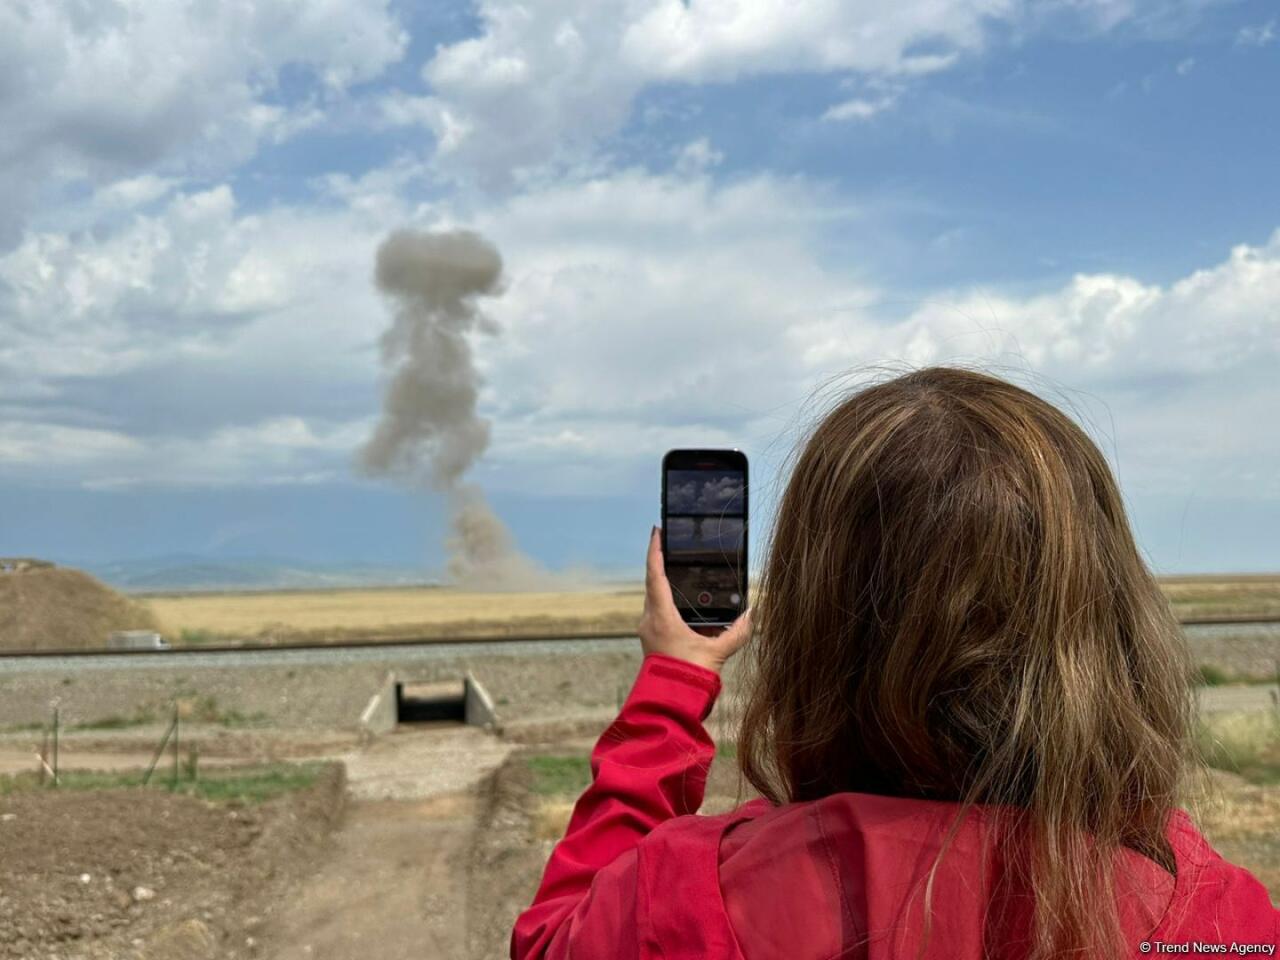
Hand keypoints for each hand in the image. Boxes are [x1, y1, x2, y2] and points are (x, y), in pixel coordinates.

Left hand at [638, 526, 751, 673]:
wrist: (670, 703)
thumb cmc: (689, 676)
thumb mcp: (717, 652)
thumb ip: (737, 632)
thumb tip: (752, 615)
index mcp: (661, 616)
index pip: (655, 575)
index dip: (655, 551)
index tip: (656, 531)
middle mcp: (650, 620)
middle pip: (653, 584)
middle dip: (661, 564)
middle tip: (672, 547)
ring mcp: (649, 630)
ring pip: (655, 599)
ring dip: (666, 585)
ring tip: (680, 573)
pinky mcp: (652, 640)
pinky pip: (659, 613)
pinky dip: (669, 604)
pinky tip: (684, 606)